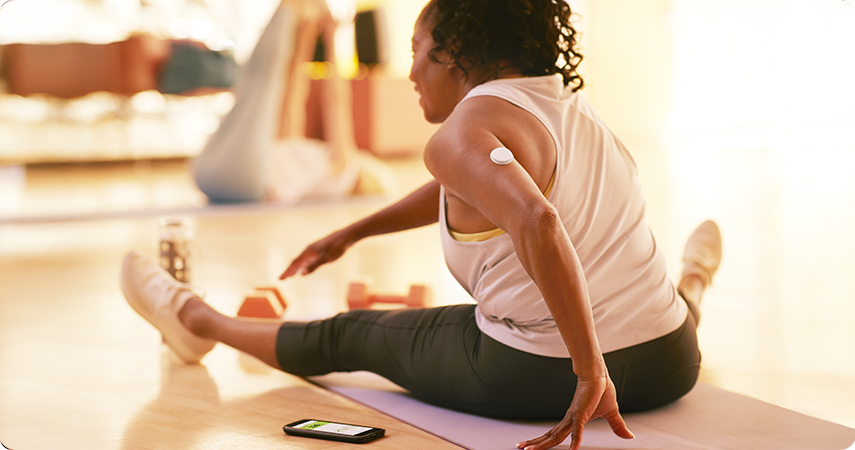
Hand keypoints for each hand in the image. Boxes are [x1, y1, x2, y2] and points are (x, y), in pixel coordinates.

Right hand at [279, 228, 353, 278]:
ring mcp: (314, 250)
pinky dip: (303, 265)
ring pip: (301, 260)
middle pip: (296, 262)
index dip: (287, 272)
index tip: (279, 279)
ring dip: (295, 268)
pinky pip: (307, 259)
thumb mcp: (326, 258)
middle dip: (289, 271)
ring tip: (290, 275)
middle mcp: (309, 250)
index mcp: (309, 252)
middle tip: (282, 279)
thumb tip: (301, 274)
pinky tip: (304, 268)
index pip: (294, 264)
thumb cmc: (336, 247)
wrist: (345, 237)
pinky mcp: (319, 250)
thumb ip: (314, 266)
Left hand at [516, 375, 633, 449]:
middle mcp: (569, 420)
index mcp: (572, 420)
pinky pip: (577, 431)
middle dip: (536, 443)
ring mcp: (573, 417)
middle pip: (550, 436)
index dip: (544, 441)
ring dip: (542, 444)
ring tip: (528, 449)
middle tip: (521, 448)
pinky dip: (574, 442)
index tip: (532, 446)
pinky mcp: (581, 414)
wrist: (599, 374)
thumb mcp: (611, 413)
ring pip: (555, 435)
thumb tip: (629, 436)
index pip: (555, 434)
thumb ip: (617, 426)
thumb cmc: (601, 390)